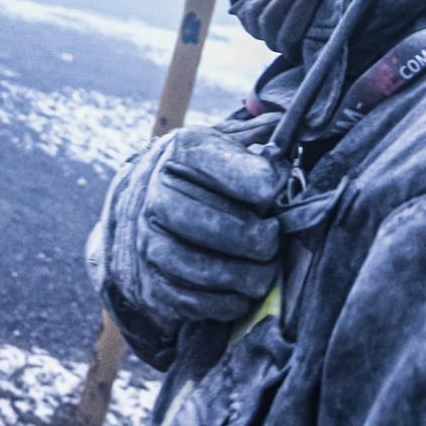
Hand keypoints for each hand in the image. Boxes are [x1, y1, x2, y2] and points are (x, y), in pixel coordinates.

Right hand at [92, 126, 283, 337]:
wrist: (136, 207)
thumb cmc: (195, 173)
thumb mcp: (220, 142)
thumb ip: (255, 136)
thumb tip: (289, 123)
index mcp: (182, 152)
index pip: (236, 172)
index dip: (268, 183)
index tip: (279, 187)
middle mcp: (157, 195)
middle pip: (217, 226)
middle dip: (259, 238)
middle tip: (273, 238)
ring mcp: (147, 241)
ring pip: (204, 269)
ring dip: (246, 275)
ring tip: (265, 269)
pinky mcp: (149, 282)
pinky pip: (193, 301)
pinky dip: (226, 301)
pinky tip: (242, 290)